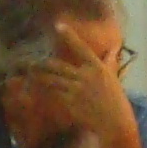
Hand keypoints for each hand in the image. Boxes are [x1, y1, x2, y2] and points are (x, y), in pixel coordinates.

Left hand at [7, 45, 132, 147]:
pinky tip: (38, 89)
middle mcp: (84, 77)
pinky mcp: (70, 104)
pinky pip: (55, 95)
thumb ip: (110, 61)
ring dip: (40, 77)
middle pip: (58, 66)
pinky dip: (47, 91)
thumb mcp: (114, 77)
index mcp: (97, 68)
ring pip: (53, 80)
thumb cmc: (116, 99)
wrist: (115, 122)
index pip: (81, 48)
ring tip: (30, 74)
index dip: (69, 36)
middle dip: (43, 63)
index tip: (58, 25)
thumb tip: (114, 48)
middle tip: (31, 61)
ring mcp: (76, 91)